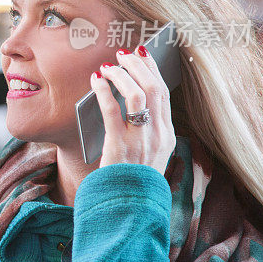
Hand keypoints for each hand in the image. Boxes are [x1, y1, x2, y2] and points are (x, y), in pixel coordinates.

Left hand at [91, 46, 175, 174]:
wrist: (127, 208)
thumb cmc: (131, 178)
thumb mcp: (149, 154)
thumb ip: (145, 128)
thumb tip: (128, 94)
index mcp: (167, 135)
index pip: (164, 94)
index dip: (153, 70)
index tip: (142, 54)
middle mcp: (158, 136)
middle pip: (154, 89)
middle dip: (138, 66)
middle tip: (123, 54)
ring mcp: (141, 142)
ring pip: (138, 95)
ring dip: (122, 75)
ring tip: (108, 66)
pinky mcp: (120, 147)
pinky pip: (113, 111)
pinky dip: (104, 91)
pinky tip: (96, 81)